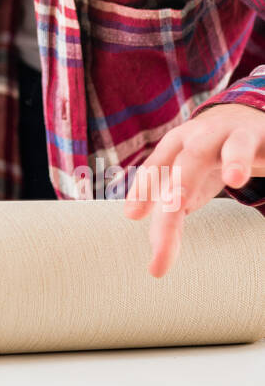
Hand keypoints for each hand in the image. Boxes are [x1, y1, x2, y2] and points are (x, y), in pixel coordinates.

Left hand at [122, 104, 264, 277]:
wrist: (246, 123)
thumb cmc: (211, 160)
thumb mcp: (189, 185)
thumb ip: (171, 216)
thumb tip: (155, 263)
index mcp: (175, 147)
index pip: (156, 167)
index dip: (144, 187)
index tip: (132, 215)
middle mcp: (200, 136)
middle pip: (185, 161)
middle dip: (177, 188)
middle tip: (173, 209)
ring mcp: (230, 135)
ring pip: (227, 145)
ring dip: (230, 161)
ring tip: (232, 180)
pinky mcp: (257, 137)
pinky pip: (253, 147)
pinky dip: (249, 159)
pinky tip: (241, 176)